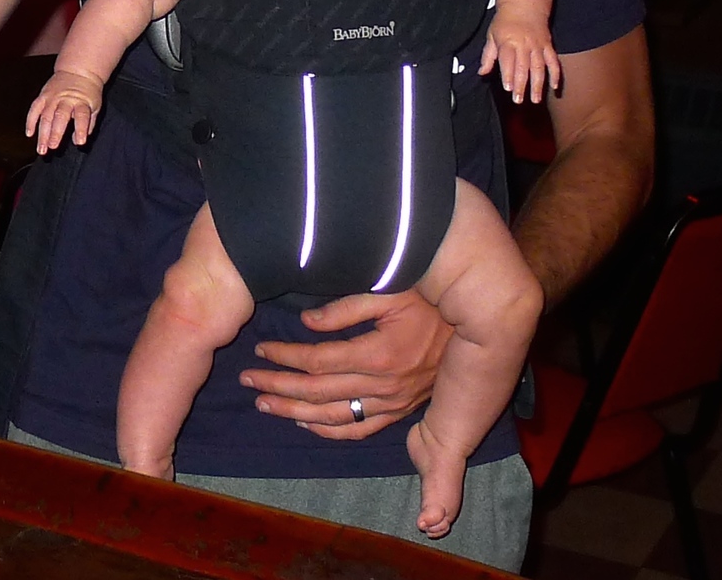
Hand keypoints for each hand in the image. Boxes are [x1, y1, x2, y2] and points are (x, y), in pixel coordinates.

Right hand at [25, 72, 103, 152]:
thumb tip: (78, 141)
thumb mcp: (95, 106)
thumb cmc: (87, 92)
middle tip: (52, 147)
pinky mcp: (43, 96)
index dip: (80, 129)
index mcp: (82, 102)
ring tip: (41, 148)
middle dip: (55, 132)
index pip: (82, 116)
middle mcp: (66, 99)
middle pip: (60, 116)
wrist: (77, 71)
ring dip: (42, 133)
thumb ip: (88, 124)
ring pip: (46, 116)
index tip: (79, 142)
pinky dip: (30, 121)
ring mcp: (52, 97)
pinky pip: (34, 109)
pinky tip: (29, 133)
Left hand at [237, 291, 454, 437]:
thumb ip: (346, 308)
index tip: (262, 349)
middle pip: (318, 392)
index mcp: (380, 354)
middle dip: (278, 386)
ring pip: (333, 417)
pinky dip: (328, 430)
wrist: (474, 327)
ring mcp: (393, 404)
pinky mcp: (400, 412)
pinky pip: (359, 430)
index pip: (318, 361)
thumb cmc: (428, 300)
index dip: (285, 356)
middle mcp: (384, 386)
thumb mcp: (390, 291)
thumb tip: (307, 324)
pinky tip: (304, 424)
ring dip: (294, 413)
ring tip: (263, 404)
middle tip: (248, 381)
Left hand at [477, 15, 560, 103]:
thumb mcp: (491, 36)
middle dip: (521, 85)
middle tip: (519, 100)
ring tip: (536, 99)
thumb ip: (487, 56)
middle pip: (523, 67)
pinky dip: (555, 74)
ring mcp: (537, 46)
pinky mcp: (548, 46)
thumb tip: (482, 72)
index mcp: (508, 42)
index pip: (508, 61)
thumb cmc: (505, 22)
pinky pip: (553, 61)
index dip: (508, 75)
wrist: (524, 6)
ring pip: (539, 67)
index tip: (508, 88)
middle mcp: (524, 45)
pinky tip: (554, 86)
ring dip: (538, 84)